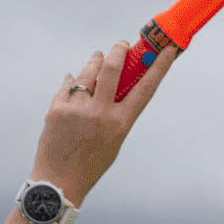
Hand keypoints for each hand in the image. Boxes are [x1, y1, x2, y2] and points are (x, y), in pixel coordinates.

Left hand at [29, 40, 177, 202]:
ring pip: (87, 73)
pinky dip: (72, 82)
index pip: (145, 88)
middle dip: (118, 50)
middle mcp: (100, 113)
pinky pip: (67, 87)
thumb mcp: (114, 139)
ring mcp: (77, 109)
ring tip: (98, 55)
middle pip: (111, 69)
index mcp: (121, 123)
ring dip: (94, 61)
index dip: (158, 66)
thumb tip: (107, 82)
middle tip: (121, 43)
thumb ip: (114, 112)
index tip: (166, 49)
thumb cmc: (92, 162)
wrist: (60, 180)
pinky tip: (74, 79)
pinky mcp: (57, 109)